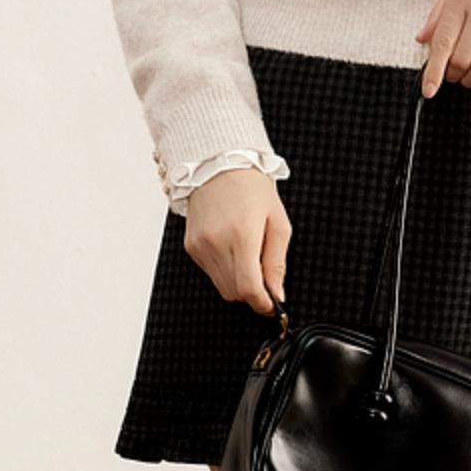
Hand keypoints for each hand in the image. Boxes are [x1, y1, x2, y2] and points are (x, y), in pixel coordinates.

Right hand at [183, 168, 290, 314]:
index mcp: (242, 235)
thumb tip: (277, 293)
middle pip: (234, 292)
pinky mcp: (191, 246)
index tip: (271, 304)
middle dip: (252, 292)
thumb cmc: (252, 189)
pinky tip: (231, 248)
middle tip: (264, 277)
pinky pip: (210, 272)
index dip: (262, 303)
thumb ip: (277, 262)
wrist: (220, 165)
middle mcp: (217, 243)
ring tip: (248, 256)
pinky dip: (224, 270)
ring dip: (238, 282)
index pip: (248, 288)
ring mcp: (200, 246)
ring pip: (221, 286)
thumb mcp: (278, 222)